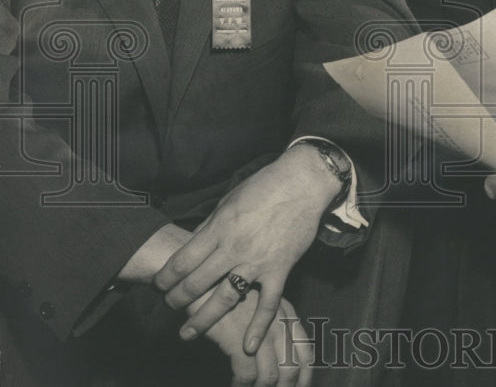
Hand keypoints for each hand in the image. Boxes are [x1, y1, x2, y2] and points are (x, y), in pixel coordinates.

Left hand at [155, 145, 342, 352]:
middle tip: (170, 306)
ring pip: (225, 298)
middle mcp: (234, 247)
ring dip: (203, 318)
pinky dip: (258, 326)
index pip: (183, 260)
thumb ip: (210, 225)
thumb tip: (193, 243)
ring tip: (188, 333)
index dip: (166, 276)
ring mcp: (257, 261)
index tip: (159, 285)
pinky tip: (248, 346)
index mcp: (219, 228)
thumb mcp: (229, 200)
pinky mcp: (280, 268)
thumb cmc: (264, 186)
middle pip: (197, 282)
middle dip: (178, 298)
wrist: (302, 183)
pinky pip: (268, 302)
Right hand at [197, 286, 313, 386]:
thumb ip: (273, 324)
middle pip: (292, 367)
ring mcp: (259, 330)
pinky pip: (247, 374)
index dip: (305, 375)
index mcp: (286, 314)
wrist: (205, 280)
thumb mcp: (259, 304)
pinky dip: (242, 386)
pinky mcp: (238, 338)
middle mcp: (278, 323)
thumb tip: (281, 356)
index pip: (305, 351)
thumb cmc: (231, 293)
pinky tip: (236, 386)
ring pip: (271, 375)